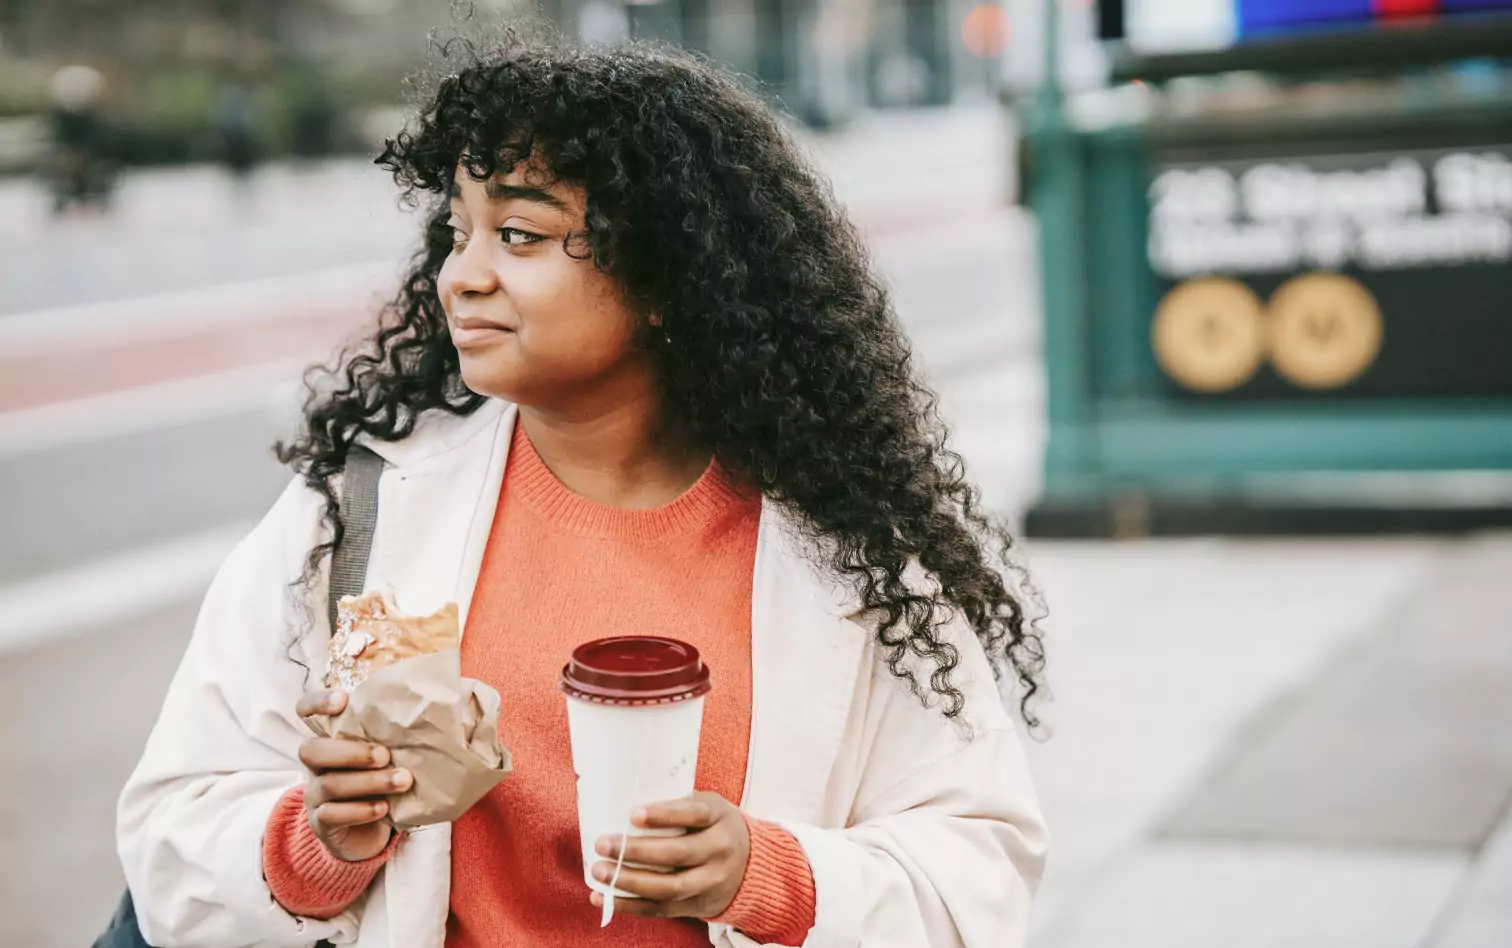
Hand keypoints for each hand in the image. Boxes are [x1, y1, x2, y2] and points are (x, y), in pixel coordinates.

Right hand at [295, 690, 410, 861]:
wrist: (369, 833)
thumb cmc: (381, 780)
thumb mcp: (386, 752)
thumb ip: (395, 730)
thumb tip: (433, 702)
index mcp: (329, 739)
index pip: (307, 711)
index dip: (317, 703)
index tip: (342, 701)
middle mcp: (316, 765)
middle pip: (312, 750)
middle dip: (351, 751)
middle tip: (385, 755)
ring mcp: (315, 795)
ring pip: (330, 784)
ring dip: (369, 781)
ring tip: (402, 781)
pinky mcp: (322, 824)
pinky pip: (332, 815)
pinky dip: (360, 811)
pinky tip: (384, 808)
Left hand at [590, 791, 749, 919]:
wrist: (752, 866)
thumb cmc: (716, 827)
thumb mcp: (709, 807)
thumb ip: (680, 805)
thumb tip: (626, 803)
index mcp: (720, 818)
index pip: (694, 814)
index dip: (664, 815)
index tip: (634, 814)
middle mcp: (720, 852)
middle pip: (677, 854)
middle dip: (636, 851)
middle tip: (604, 844)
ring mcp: (711, 883)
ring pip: (668, 887)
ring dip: (629, 881)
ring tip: (600, 871)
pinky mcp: (698, 906)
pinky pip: (661, 909)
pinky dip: (630, 905)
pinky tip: (603, 896)